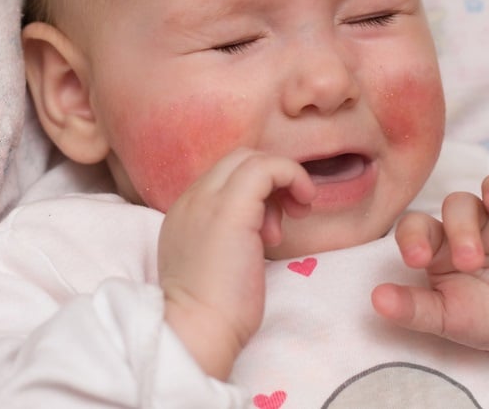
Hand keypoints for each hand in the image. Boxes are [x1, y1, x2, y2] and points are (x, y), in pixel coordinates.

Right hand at [158, 149, 315, 379]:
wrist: (196, 329)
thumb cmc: (211, 312)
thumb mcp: (215, 262)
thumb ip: (229, 236)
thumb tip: (261, 224)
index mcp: (185, 212)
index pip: (225, 176)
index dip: (257, 191)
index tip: (270, 227)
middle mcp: (192, 198)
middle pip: (238, 160)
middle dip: (272, 180)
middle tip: (289, 216)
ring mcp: (208, 199)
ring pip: (252, 158)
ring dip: (282, 181)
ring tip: (291, 221)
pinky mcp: (231, 207)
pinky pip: (267, 168)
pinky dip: (291, 176)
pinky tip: (303, 202)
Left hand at [371, 169, 488, 372]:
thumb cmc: (482, 316)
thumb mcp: (447, 319)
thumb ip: (414, 310)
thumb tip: (376, 300)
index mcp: (440, 244)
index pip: (418, 225)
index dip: (413, 236)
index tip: (416, 260)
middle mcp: (472, 224)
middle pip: (459, 204)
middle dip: (462, 229)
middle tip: (470, 262)